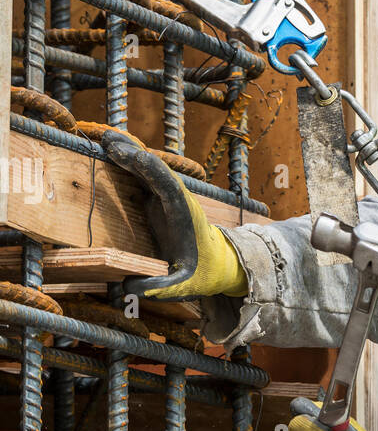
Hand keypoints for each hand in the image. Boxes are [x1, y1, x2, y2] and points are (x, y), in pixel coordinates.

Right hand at [100, 129, 246, 300]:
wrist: (218, 262)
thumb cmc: (202, 273)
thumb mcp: (183, 286)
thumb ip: (159, 288)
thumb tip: (127, 289)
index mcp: (184, 214)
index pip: (168, 185)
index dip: (150, 169)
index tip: (131, 155)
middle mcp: (177, 199)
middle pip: (156, 170)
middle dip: (134, 153)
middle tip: (108, 141)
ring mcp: (168, 197)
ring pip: (149, 169)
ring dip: (129, 154)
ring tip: (105, 140)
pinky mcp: (160, 200)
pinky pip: (144, 177)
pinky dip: (128, 164)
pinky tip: (111, 154)